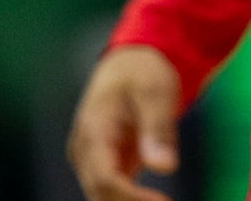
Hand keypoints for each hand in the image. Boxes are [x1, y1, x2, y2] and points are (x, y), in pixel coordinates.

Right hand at [65, 43, 182, 200]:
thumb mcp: (156, 90)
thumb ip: (158, 128)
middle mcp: (84, 151)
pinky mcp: (102, 165)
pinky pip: (112, 192)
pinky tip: (156, 199)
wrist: (127, 64)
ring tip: (161, 199)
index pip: (105, 179)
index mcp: (93, 131)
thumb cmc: (142, 72)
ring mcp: (90, 160)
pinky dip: (131, 199)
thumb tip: (166, 167)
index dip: (132, 198)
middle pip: (101, 195)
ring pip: (103, 198)